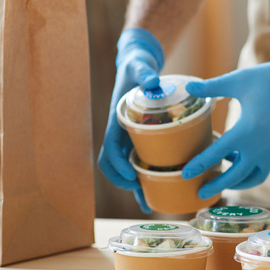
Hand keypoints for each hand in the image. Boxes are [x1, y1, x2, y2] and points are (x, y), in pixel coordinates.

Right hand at [97, 28, 164, 212]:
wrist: (137, 64)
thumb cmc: (137, 67)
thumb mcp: (139, 67)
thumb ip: (144, 73)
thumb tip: (153, 80)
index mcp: (116, 120)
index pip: (109, 148)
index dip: (117, 165)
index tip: (131, 176)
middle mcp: (120, 132)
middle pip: (115, 165)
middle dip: (125, 182)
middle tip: (141, 195)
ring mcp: (129, 137)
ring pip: (127, 167)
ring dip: (135, 186)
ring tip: (148, 205)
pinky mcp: (140, 137)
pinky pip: (140, 160)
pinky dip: (147, 175)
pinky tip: (160, 187)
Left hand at [182, 50, 269, 198]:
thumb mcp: (239, 80)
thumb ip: (211, 86)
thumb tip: (188, 85)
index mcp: (246, 131)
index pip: (216, 154)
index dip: (199, 165)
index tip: (185, 174)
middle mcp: (260, 146)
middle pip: (236, 176)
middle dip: (217, 185)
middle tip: (200, 192)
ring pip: (253, 175)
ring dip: (237, 180)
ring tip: (224, 173)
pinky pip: (263, 164)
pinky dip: (249, 166)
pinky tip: (240, 154)